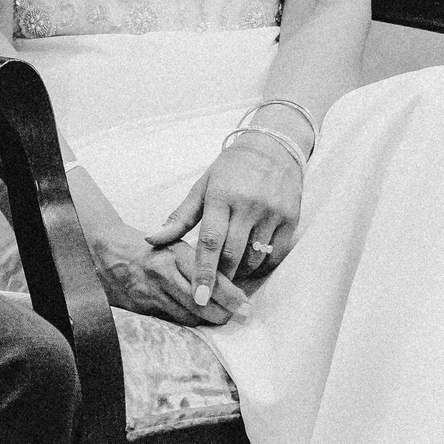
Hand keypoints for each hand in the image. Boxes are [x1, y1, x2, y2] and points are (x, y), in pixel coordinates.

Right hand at [92, 217, 248, 325]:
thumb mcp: (174, 245)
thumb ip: (199, 263)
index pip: (210, 278)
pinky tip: (195, 317)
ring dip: (207, 319)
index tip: (246, 305)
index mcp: (175, 253)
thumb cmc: (149, 250)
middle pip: (202, 303)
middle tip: (240, 316)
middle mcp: (163, 272)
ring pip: (189, 316)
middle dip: (224, 313)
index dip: (230, 295)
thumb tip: (231, 285)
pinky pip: (172, 320)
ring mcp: (151, 292)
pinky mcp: (142, 307)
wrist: (107, 252)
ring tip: (220, 317)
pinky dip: (187, 321)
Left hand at [147, 133, 303, 306]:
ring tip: (228, 273)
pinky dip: (260, 266)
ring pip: (253, 258)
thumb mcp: (202, 186)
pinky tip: (249, 265)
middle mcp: (248, 205)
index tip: (198, 296)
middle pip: (232, 254)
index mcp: (221, 195)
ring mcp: (272, 213)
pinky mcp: (290, 219)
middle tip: (210, 290)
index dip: (204, 271)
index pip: (210, 241)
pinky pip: (274, 255)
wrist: (274, 147)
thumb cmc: (231, 169)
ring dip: (239, 273)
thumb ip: (179, 217)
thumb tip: (152, 240)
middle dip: (220, 277)